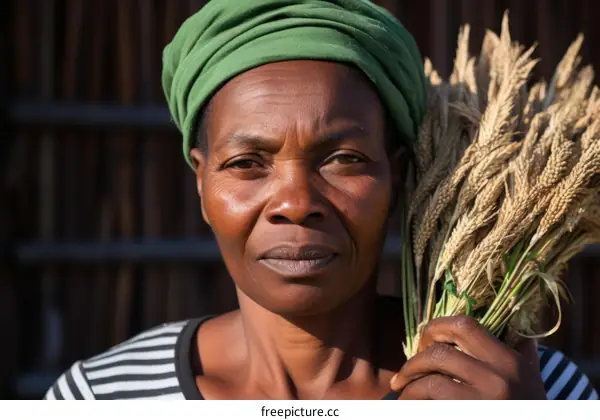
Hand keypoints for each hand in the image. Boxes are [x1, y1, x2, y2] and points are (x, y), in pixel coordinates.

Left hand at [390, 316, 546, 399]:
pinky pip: (433, 407)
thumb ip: (520, 350)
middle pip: (440, 354)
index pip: (464, 325)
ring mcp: (483, 403)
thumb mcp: (531, 378)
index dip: (436, 327)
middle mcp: (498, 379)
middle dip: (414, 361)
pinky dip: (416, 404)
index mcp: (509, 361)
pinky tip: (412, 406)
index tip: (425, 340)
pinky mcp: (466, 418)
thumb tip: (510, 320)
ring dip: (409, 387)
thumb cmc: (528, 408)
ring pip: (431, 384)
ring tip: (402, 394)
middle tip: (405, 372)